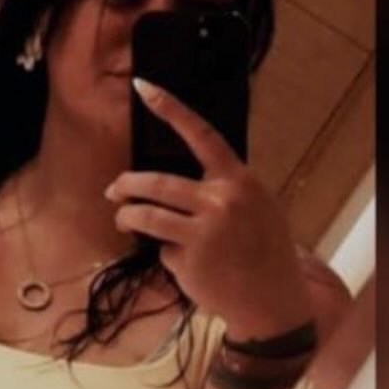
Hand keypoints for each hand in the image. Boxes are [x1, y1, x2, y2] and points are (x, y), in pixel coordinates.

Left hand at [105, 78, 309, 336]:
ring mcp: (204, 231)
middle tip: (114, 190)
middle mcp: (221, 200)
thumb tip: (180, 178)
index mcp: (239, 180)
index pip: (201, 134)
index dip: (171, 109)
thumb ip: (224, 188)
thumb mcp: (256, 207)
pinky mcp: (189, 259)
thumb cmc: (263, 250)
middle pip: (156, 183)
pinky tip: (187, 265)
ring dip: (127, 217)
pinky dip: (166, 254)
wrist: (273, 301)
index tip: (143, 87)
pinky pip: (162, 249)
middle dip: (127, 186)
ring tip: (123, 219)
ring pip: (147, 215)